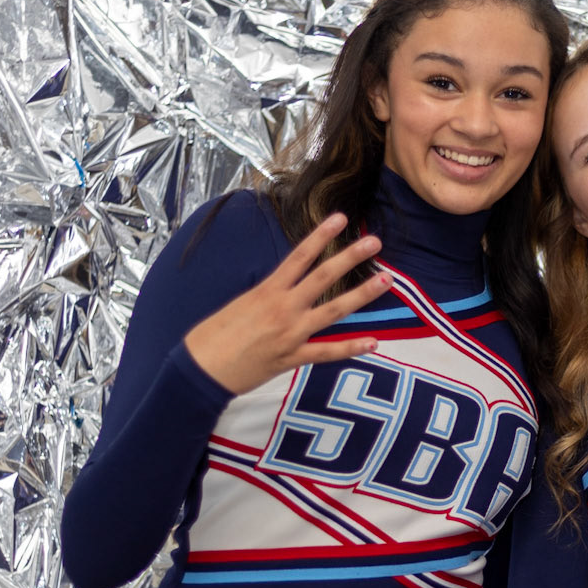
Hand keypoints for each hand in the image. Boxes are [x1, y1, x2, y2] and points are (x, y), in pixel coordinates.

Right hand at [184, 213, 391, 394]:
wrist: (201, 369)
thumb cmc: (213, 335)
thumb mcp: (240, 304)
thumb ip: (267, 294)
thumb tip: (284, 286)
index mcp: (267, 291)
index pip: (299, 256)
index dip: (321, 236)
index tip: (341, 218)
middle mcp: (283, 308)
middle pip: (323, 277)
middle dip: (350, 257)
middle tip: (375, 242)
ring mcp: (291, 334)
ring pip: (333, 311)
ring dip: (362, 295)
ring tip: (386, 280)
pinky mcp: (292, 358)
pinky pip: (327, 353)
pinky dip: (351, 348)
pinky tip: (374, 343)